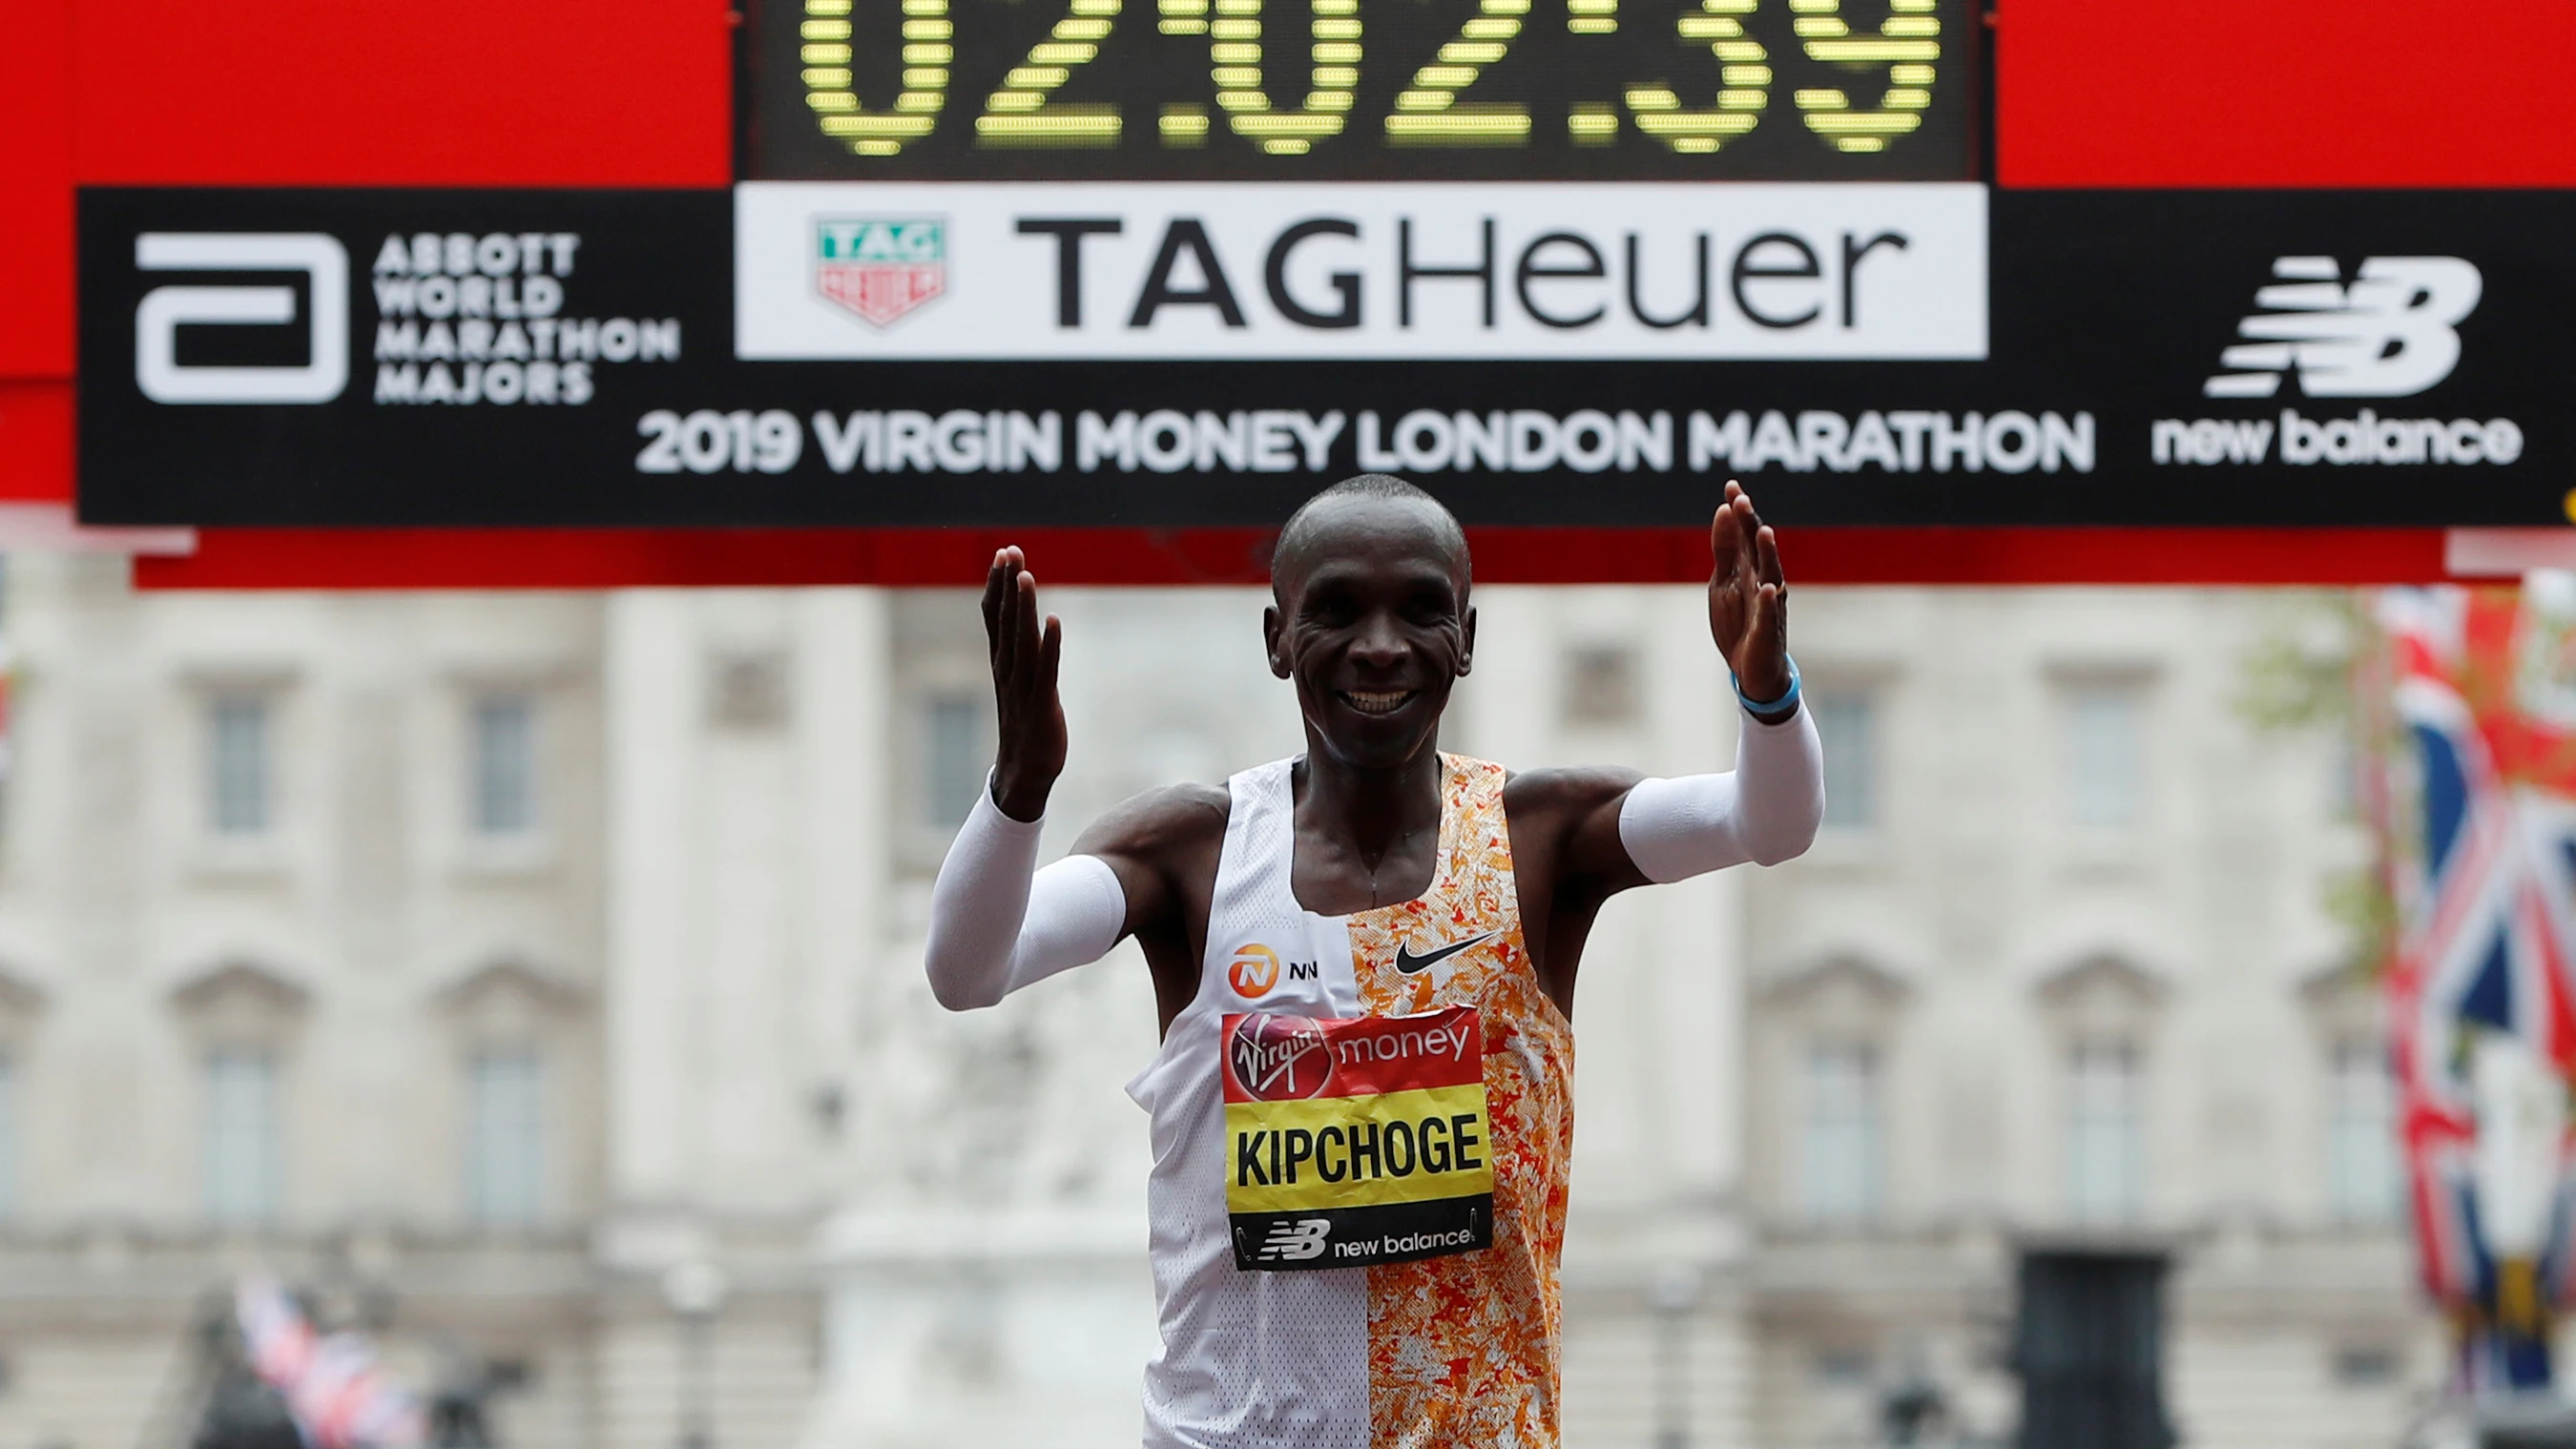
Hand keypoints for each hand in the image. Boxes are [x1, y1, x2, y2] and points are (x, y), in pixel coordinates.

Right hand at [981, 546, 1066, 821]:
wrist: (1024, 772)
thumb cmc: (1025, 724)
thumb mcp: (1018, 683)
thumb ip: (1018, 652)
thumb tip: (1020, 622)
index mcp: (1001, 663)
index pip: (994, 616)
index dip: (998, 584)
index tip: (1003, 553)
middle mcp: (1007, 670)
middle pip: (1005, 621)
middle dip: (1008, 584)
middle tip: (1010, 550)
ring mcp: (1023, 687)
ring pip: (1021, 640)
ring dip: (1024, 608)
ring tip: (1026, 575)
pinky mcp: (1042, 704)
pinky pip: (1045, 670)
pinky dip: (1050, 645)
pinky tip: (1055, 621)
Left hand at [1707, 480, 1789, 705]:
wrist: (1751, 670)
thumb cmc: (1739, 621)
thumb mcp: (1723, 581)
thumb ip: (1724, 549)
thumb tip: (1722, 511)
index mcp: (1750, 568)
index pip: (1744, 533)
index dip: (1738, 511)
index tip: (1730, 485)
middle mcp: (1763, 580)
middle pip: (1757, 548)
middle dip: (1750, 524)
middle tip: (1741, 500)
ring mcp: (1768, 605)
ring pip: (1770, 574)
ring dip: (1767, 554)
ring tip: (1763, 532)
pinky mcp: (1767, 631)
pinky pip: (1769, 614)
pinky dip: (1769, 601)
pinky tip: (1768, 588)